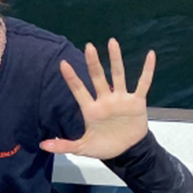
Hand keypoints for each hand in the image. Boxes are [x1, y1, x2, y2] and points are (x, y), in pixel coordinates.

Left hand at [39, 38, 153, 160]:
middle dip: (93, 62)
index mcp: (90, 109)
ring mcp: (121, 99)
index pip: (78, 90)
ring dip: (116, 59)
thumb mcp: (82, 148)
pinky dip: (147, 70)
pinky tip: (150, 55)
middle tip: (88, 46)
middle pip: (98, 77)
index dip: (71, 78)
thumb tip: (42, 145)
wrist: (127, 150)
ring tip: (112, 42)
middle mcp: (105, 100)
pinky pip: (143, 83)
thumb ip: (64, 146)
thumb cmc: (103, 146)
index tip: (63, 64)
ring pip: (118, 75)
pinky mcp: (137, 102)